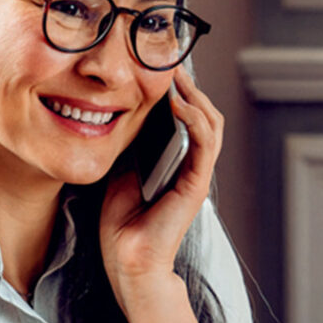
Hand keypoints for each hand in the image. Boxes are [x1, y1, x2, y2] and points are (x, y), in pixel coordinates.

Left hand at [99, 69, 223, 314]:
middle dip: (188, 85)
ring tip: (176, 73)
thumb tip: (112, 116)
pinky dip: (194, 118)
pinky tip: (178, 101)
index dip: (176, 90)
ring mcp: (197, 174)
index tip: (157, 65)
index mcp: (175, 163)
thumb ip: (126, 149)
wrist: (128, 263)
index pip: (184, 117)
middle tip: (170, 59)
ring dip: (194, 94)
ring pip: (210, 122)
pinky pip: (204, 142)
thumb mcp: (118, 174)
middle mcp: (191, 166)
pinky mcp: (197, 183)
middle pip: (202, 113)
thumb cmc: (121, 226)